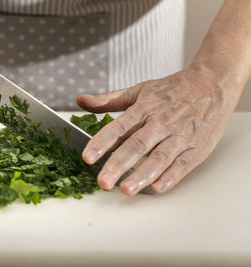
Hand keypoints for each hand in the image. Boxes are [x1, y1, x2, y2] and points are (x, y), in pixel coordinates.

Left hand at [78, 67, 235, 194]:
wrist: (213, 83)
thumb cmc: (173, 89)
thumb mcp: (140, 90)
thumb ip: (108, 100)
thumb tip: (81, 101)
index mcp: (144, 107)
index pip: (119, 127)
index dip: (102, 142)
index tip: (88, 157)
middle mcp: (161, 121)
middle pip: (137, 145)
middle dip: (118, 164)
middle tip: (103, 182)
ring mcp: (180, 135)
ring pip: (160, 157)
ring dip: (143, 174)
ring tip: (126, 189)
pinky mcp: (197, 147)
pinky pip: (183, 163)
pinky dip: (171, 176)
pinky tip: (157, 188)